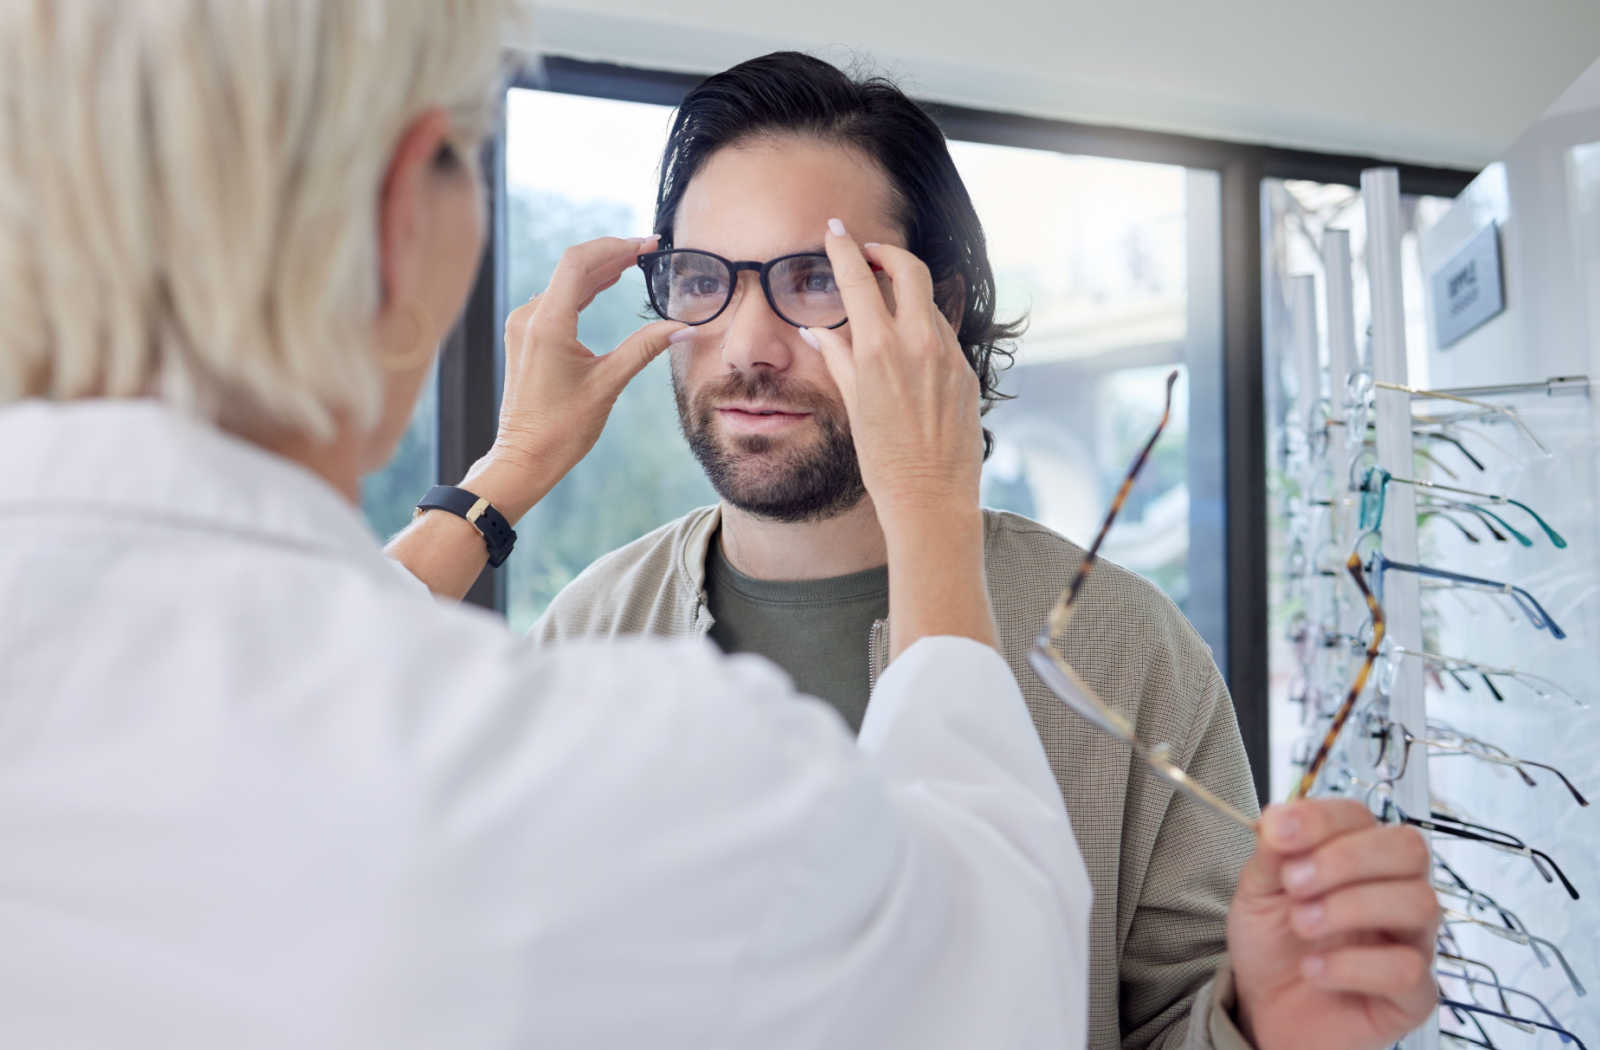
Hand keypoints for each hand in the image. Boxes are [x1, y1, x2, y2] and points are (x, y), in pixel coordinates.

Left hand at [489, 235, 684, 505]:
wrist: (524, 457)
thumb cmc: (562, 428)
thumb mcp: (609, 384)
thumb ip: (645, 348)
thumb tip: (684, 328)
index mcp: (548, 324)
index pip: (579, 263)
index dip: (615, 247)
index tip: (647, 245)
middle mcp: (529, 317)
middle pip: (573, 268)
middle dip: (612, 255)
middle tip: (649, 250)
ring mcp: (524, 326)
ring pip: (565, 283)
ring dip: (599, 271)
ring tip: (634, 262)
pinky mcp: (526, 337)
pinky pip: (556, 300)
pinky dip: (583, 289)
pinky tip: (605, 285)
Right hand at [804, 220, 982, 527]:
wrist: (930, 498)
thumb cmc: (883, 460)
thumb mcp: (852, 404)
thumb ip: (837, 357)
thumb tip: (817, 328)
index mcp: (878, 349)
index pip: (858, 277)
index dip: (843, 247)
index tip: (834, 230)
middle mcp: (917, 343)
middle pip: (908, 268)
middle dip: (887, 252)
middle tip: (869, 253)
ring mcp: (948, 355)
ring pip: (927, 301)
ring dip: (906, 293)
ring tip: (887, 304)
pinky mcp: (966, 371)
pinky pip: (943, 335)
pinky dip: (923, 328)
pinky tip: (910, 349)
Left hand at [1227, 800, 1440, 1049]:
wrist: (1264, 1010)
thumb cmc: (1272, 944)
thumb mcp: (1257, 891)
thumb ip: (1271, 853)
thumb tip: (1279, 817)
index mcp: (1360, 857)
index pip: (1362, 816)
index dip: (1320, 819)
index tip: (1276, 833)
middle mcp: (1397, 892)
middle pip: (1408, 848)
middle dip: (1344, 859)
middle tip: (1293, 884)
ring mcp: (1412, 942)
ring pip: (1420, 902)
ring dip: (1350, 907)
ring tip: (1301, 925)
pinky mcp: (1414, 996)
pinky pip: (1408, 970)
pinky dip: (1352, 966)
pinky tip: (1313, 969)